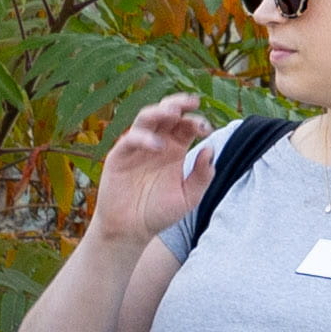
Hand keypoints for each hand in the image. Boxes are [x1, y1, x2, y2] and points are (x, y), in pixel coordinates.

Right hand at [74, 92, 219, 266]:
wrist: (132, 230)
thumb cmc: (159, 212)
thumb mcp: (189, 197)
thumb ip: (202, 176)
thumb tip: (210, 149)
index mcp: (175, 149)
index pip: (186, 126)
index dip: (196, 122)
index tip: (206, 129)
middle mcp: (157, 143)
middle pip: (167, 114)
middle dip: (179, 104)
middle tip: (192, 101)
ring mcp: (137, 147)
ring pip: (146, 118)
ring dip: (159, 111)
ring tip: (173, 112)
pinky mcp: (120, 155)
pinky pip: (130, 139)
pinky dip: (143, 138)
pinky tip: (157, 145)